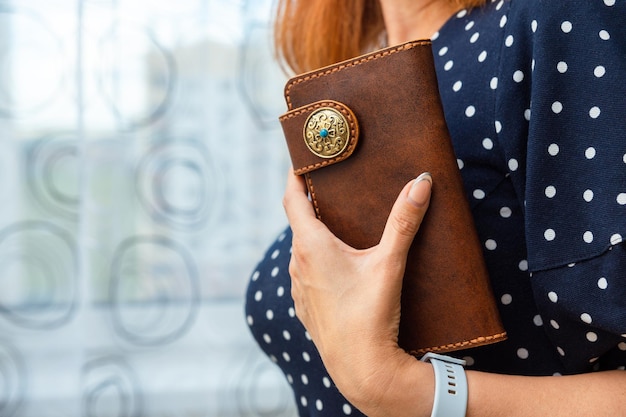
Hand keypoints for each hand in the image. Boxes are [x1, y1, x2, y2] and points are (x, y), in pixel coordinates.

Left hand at [283, 168, 432, 412]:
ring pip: (301, 250)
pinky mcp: (306, 307)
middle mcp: (297, 264)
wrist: (360, 368)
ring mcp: (298, 288)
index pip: (292, 199)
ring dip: (314, 235)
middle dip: (311, 204)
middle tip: (330, 188)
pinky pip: (305, 274)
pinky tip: (336, 267)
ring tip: (336, 225)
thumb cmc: (371, 315)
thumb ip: (404, 221)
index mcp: (311, 246)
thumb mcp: (390, 263)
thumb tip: (420, 183)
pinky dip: (315, 261)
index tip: (301, 161)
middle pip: (298, 223)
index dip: (294, 176)